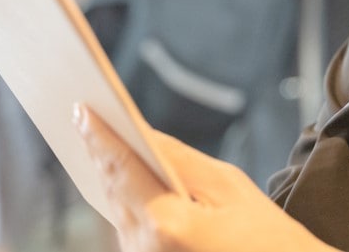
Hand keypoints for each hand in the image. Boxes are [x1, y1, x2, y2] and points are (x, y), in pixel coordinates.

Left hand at [75, 104, 338, 251]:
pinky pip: (129, 228)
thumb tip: (145, 135)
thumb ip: (181, 159)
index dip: (99, 136)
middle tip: (81, 115)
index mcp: (165, 224)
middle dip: (99, 153)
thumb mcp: (230, 186)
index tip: (82, 110)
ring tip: (94, 139)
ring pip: (117, 211)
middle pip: (113, 191)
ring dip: (108, 176)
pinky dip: (123, 199)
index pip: (122, 169)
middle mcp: (143, 250)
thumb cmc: (267, 237)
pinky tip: (119, 176)